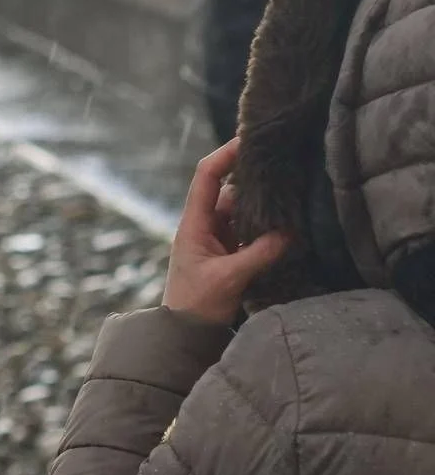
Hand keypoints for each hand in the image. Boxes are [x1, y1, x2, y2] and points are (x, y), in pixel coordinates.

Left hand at [162, 138, 289, 324]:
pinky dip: (263, 226)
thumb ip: (258, 255)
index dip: (225, 155)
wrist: (185, 334)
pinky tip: (285, 224)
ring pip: (239, 211)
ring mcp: (214, 239)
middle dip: (251, 179)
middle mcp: (202, 224)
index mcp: (193, 222)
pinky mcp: (226, 253)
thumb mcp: (228, 278)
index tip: (247, 140)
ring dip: (261, 205)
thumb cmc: (197, 304)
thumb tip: (289, 232)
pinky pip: (246, 231)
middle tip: (281, 165)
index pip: (206, 176)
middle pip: (227, 190)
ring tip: (290, 191)